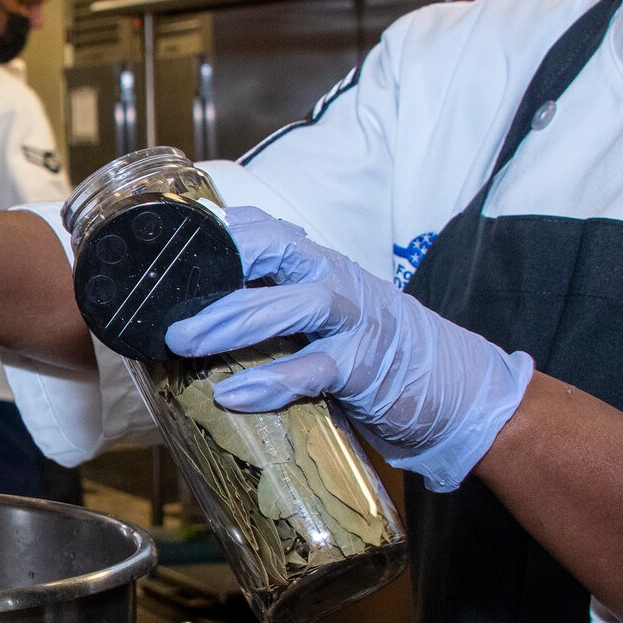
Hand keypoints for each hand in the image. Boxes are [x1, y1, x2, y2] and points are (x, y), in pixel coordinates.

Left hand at [164, 207, 532, 491]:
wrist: (457, 388)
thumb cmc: (375, 353)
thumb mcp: (323, 319)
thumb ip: (273, 311)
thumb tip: (196, 326)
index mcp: (318, 263)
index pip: (262, 228)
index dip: (214, 232)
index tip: (164, 247)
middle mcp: (335, 278)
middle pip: (274, 250)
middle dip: (217, 271)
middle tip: (166, 305)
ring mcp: (355, 319)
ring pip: (291, 305)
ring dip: (234, 322)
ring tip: (186, 342)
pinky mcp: (367, 366)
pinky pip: (315, 368)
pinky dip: (273, 381)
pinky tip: (235, 394)